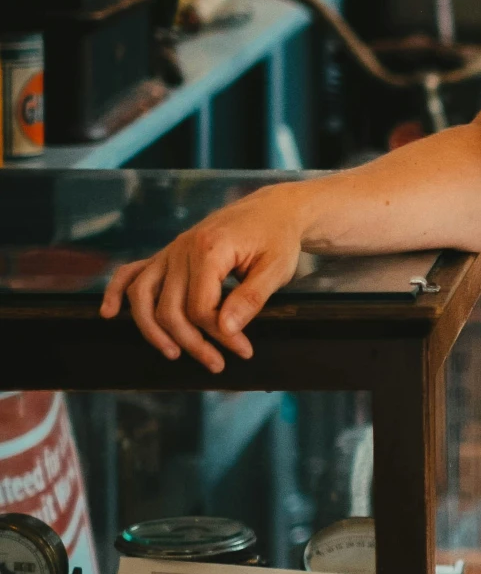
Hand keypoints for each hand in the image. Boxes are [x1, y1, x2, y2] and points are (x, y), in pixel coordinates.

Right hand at [99, 185, 306, 373]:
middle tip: (217, 364)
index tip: (243, 350)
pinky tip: (109, 313)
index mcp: (210, 249)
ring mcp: (171, 251)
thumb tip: (225, 329)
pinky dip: (116, 292)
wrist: (273, 209)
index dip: (220, 335)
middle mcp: (182, 249)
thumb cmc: (278, 238)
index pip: (200, 307)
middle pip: (170, 308)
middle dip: (192, 342)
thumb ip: (250, 299)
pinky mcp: (168, 254)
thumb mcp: (276, 268)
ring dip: (153, 330)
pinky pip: (132, 273)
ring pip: (143, 296)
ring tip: (174, 354)